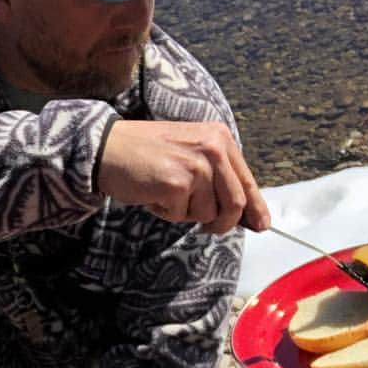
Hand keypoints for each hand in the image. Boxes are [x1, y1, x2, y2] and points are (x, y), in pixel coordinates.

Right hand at [97, 120, 270, 234]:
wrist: (106, 147)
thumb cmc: (144, 152)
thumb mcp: (189, 151)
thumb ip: (214, 174)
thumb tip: (240, 212)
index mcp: (220, 138)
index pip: (246, 180)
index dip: (255, 207)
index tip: (261, 225)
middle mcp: (214, 149)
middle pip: (234, 203)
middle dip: (222, 223)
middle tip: (208, 229)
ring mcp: (197, 166)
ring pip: (208, 213)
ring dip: (185, 213)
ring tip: (165, 194)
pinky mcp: (177, 184)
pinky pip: (181, 215)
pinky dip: (165, 212)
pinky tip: (153, 195)